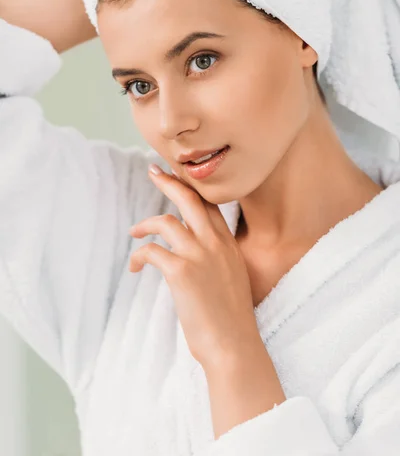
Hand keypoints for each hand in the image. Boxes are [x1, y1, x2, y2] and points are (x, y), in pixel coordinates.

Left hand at [128, 163, 260, 371]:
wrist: (232, 344)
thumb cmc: (230, 318)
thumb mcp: (231, 277)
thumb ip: (216, 258)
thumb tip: (195, 252)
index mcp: (228, 244)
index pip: (209, 204)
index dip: (192, 187)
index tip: (178, 176)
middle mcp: (215, 243)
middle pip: (189, 199)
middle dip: (169, 181)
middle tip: (153, 171)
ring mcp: (198, 254)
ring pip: (165, 221)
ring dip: (144, 224)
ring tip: (134, 232)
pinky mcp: (180, 271)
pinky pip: (151, 251)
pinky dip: (138, 256)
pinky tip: (134, 267)